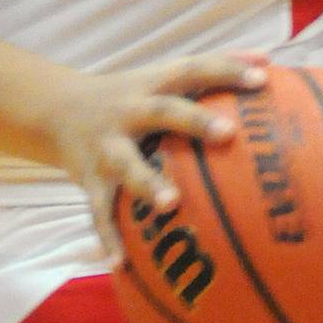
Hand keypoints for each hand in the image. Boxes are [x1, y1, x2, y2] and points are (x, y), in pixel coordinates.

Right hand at [55, 52, 269, 264]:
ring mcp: (106, 147)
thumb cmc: (128, 96)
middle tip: (228, 134)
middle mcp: (128, 112)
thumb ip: (210, 68)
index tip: (262, 79)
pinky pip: (99, 212)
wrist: (55, 110)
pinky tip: (120, 263)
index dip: (226, 70)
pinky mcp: (89, 179)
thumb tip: (267, 58)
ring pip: (127, 165)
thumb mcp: (160, 76)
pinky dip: (108, 237)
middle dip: (193, 121)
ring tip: (170, 204)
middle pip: (162, 112)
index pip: (192, 69)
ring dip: (147, 184)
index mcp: (151, 85)